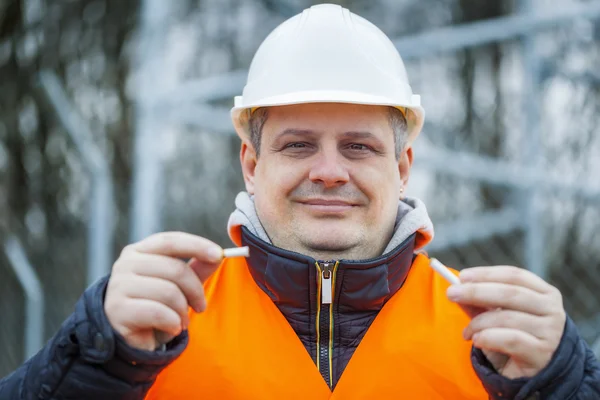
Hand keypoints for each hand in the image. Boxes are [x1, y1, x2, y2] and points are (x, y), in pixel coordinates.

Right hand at [104, 232, 223, 350]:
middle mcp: (125, 264)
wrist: (131, 341)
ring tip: (181, 321)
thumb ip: (196, 269)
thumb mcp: (179, 286)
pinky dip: (173, 323)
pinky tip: (171, 328)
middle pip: (175, 269)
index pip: (170, 241)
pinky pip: (159, 313)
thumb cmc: (156, 308)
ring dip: (183, 311)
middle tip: (201, 306)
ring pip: (169, 292)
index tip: (219, 255)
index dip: (196, 245)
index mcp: (138, 252)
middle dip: (195, 290)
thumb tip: (219, 255)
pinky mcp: (118, 310)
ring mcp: (119, 287)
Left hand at [446, 266, 565, 378]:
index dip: (487, 274)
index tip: (462, 276)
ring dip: (478, 322)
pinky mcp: (542, 353)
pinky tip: (477, 341)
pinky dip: (488, 337)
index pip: (514, 275)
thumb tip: (456, 287)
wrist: (536, 374)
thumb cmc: (516, 338)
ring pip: (507, 317)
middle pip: (510, 293)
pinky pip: (510, 339)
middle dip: (476, 292)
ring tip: (466, 332)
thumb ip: (480, 303)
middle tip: (451, 293)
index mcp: (544, 293)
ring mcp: (550, 332)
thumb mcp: (498, 316)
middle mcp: (552, 309)